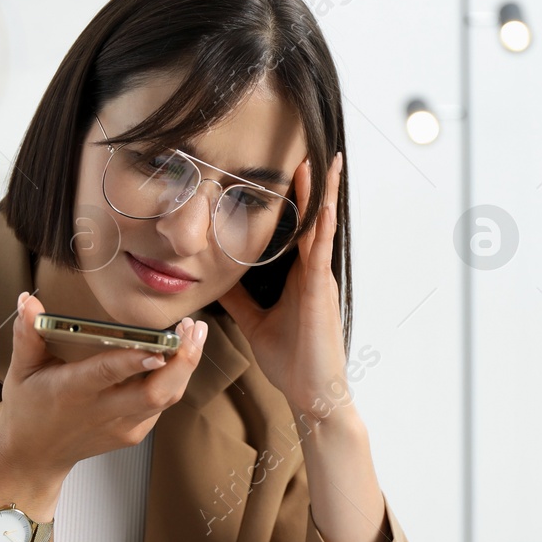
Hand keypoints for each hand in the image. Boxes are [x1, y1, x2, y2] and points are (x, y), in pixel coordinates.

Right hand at [0, 292, 207, 492]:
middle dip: (181, 361)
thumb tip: (28, 301)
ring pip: (166, 398)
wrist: (35, 456)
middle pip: (154, 393)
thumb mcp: (20, 370)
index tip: (159, 346)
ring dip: (185, 366)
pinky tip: (178, 355)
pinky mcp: (133, 433)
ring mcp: (122, 426)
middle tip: (193, 329)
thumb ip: (27, 335)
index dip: (135, 361)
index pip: (108, 374)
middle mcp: (102, 412)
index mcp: (73, 392)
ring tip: (194, 334)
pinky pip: (161, 404)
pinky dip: (173, 379)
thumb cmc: (28, 409)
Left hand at [217, 151, 346, 416]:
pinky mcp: (322, 290)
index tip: (291, 170)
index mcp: (300, 277)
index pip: (297, 229)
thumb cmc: (291, 360)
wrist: (311, 392)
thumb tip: (215, 279)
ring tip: (326, 160)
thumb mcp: (254, 321)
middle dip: (313, 185)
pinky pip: (321, 249)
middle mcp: (313, 272)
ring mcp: (320, 279)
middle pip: (313, 219)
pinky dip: (323, 222)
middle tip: (310, 148)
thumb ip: (239, 298)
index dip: (296, 199)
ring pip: (322, 226)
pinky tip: (323, 201)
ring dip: (323, 193)